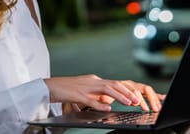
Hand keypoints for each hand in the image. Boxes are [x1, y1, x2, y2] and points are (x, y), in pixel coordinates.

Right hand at [44, 74, 164, 111]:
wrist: (49, 87)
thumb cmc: (67, 91)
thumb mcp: (85, 93)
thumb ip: (97, 97)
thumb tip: (109, 102)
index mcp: (95, 81)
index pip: (116, 84)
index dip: (128, 90)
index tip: (139, 98)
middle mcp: (93, 81)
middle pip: (115, 84)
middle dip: (128, 92)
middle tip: (139, 101)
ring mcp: (85, 86)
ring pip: (106, 89)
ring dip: (120, 96)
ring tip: (130, 103)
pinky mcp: (76, 94)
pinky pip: (90, 99)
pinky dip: (100, 104)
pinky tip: (108, 108)